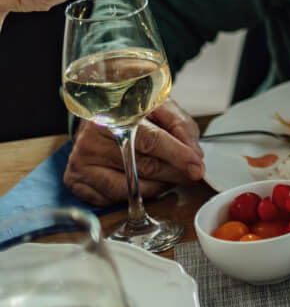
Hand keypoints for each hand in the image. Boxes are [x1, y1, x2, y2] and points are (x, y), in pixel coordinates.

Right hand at [63, 99, 202, 205]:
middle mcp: (91, 141)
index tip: (196, 167)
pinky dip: (135, 194)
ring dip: (158, 186)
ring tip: (170, 176)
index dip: (178, 155)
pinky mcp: (76, 182)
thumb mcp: (160, 107)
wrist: (99, 113)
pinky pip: (112, 199)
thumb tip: (194, 155)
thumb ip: (181, 126)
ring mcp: (80, 164)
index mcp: (113, 117)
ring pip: (129, 188)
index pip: (151, 141)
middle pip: (143, 167)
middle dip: (174, 172)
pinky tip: (144, 181)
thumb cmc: (131, 112)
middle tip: (191, 172)